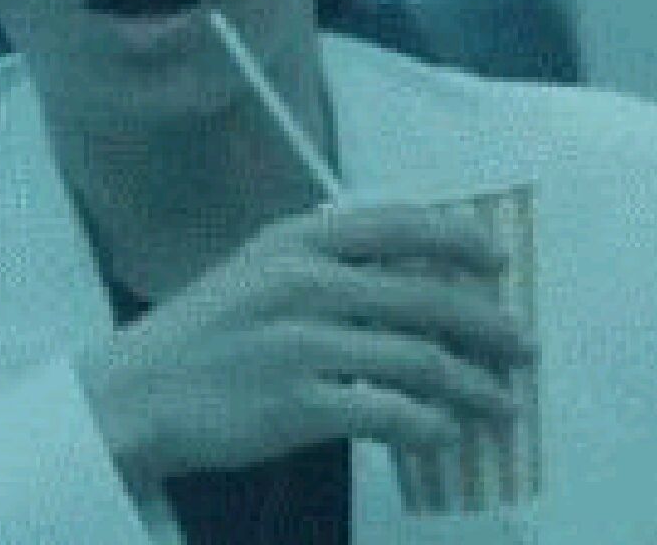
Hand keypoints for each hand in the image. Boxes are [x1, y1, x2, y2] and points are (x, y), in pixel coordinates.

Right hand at [74, 199, 534, 488]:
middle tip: (522, 345)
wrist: (138, 388)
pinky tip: (443, 435)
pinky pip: (389, 414)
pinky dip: (428, 427)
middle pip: (424, 295)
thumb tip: (397, 263)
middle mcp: (303, 281)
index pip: (397, 224)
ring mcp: (301, 342)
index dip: (459, 238)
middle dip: (487, 323)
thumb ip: (319, 256)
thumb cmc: (202, 328)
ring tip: (501, 403)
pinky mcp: (296, 404)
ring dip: (474, 385)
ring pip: (419, 360)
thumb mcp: (255, 268)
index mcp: (294, 239)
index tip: (498, 259)